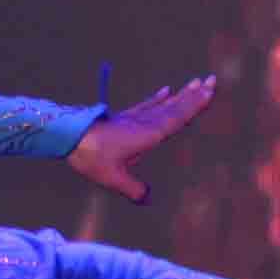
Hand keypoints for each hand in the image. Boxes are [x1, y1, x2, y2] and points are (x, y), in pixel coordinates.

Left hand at [68, 75, 217, 207]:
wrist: (67, 135)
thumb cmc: (90, 156)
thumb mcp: (112, 177)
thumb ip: (132, 189)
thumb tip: (147, 198)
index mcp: (147, 134)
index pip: (177, 118)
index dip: (194, 105)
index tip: (209, 90)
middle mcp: (144, 123)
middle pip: (174, 107)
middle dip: (194, 95)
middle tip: (212, 79)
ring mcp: (133, 119)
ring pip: (163, 104)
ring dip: (181, 95)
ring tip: (195, 82)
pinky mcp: (123, 118)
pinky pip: (146, 105)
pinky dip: (158, 99)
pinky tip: (166, 91)